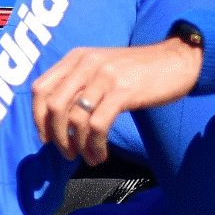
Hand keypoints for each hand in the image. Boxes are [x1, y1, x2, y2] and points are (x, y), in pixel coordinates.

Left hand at [31, 38, 201, 165]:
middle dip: (56, 136)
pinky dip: (95, 146)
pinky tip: (101, 154)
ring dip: (78, 146)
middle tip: (68, 152)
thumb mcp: (103, 67)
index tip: (47, 138)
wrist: (177, 60)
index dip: (37, 118)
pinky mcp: (123, 91)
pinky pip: (98, 126)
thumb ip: (80, 83)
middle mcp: (86, 63)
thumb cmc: (139, 70)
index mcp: (77, 57)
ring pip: (75, 119)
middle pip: (53, 107)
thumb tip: (58, 120)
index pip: (40, 88)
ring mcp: (105, 76)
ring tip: (89, 156)